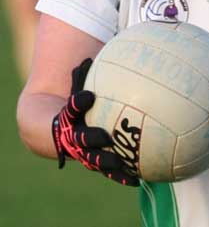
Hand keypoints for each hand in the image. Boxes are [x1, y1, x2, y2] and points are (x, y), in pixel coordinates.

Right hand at [52, 58, 138, 186]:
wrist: (50, 131)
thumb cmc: (72, 102)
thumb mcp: (77, 85)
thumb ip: (87, 72)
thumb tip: (101, 50)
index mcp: (69, 116)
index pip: (71, 108)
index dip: (78, 102)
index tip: (87, 96)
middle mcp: (73, 135)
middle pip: (80, 138)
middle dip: (91, 137)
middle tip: (103, 136)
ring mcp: (81, 151)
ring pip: (92, 158)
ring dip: (105, 161)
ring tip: (119, 161)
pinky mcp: (92, 162)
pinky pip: (107, 169)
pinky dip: (120, 174)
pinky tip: (138, 179)